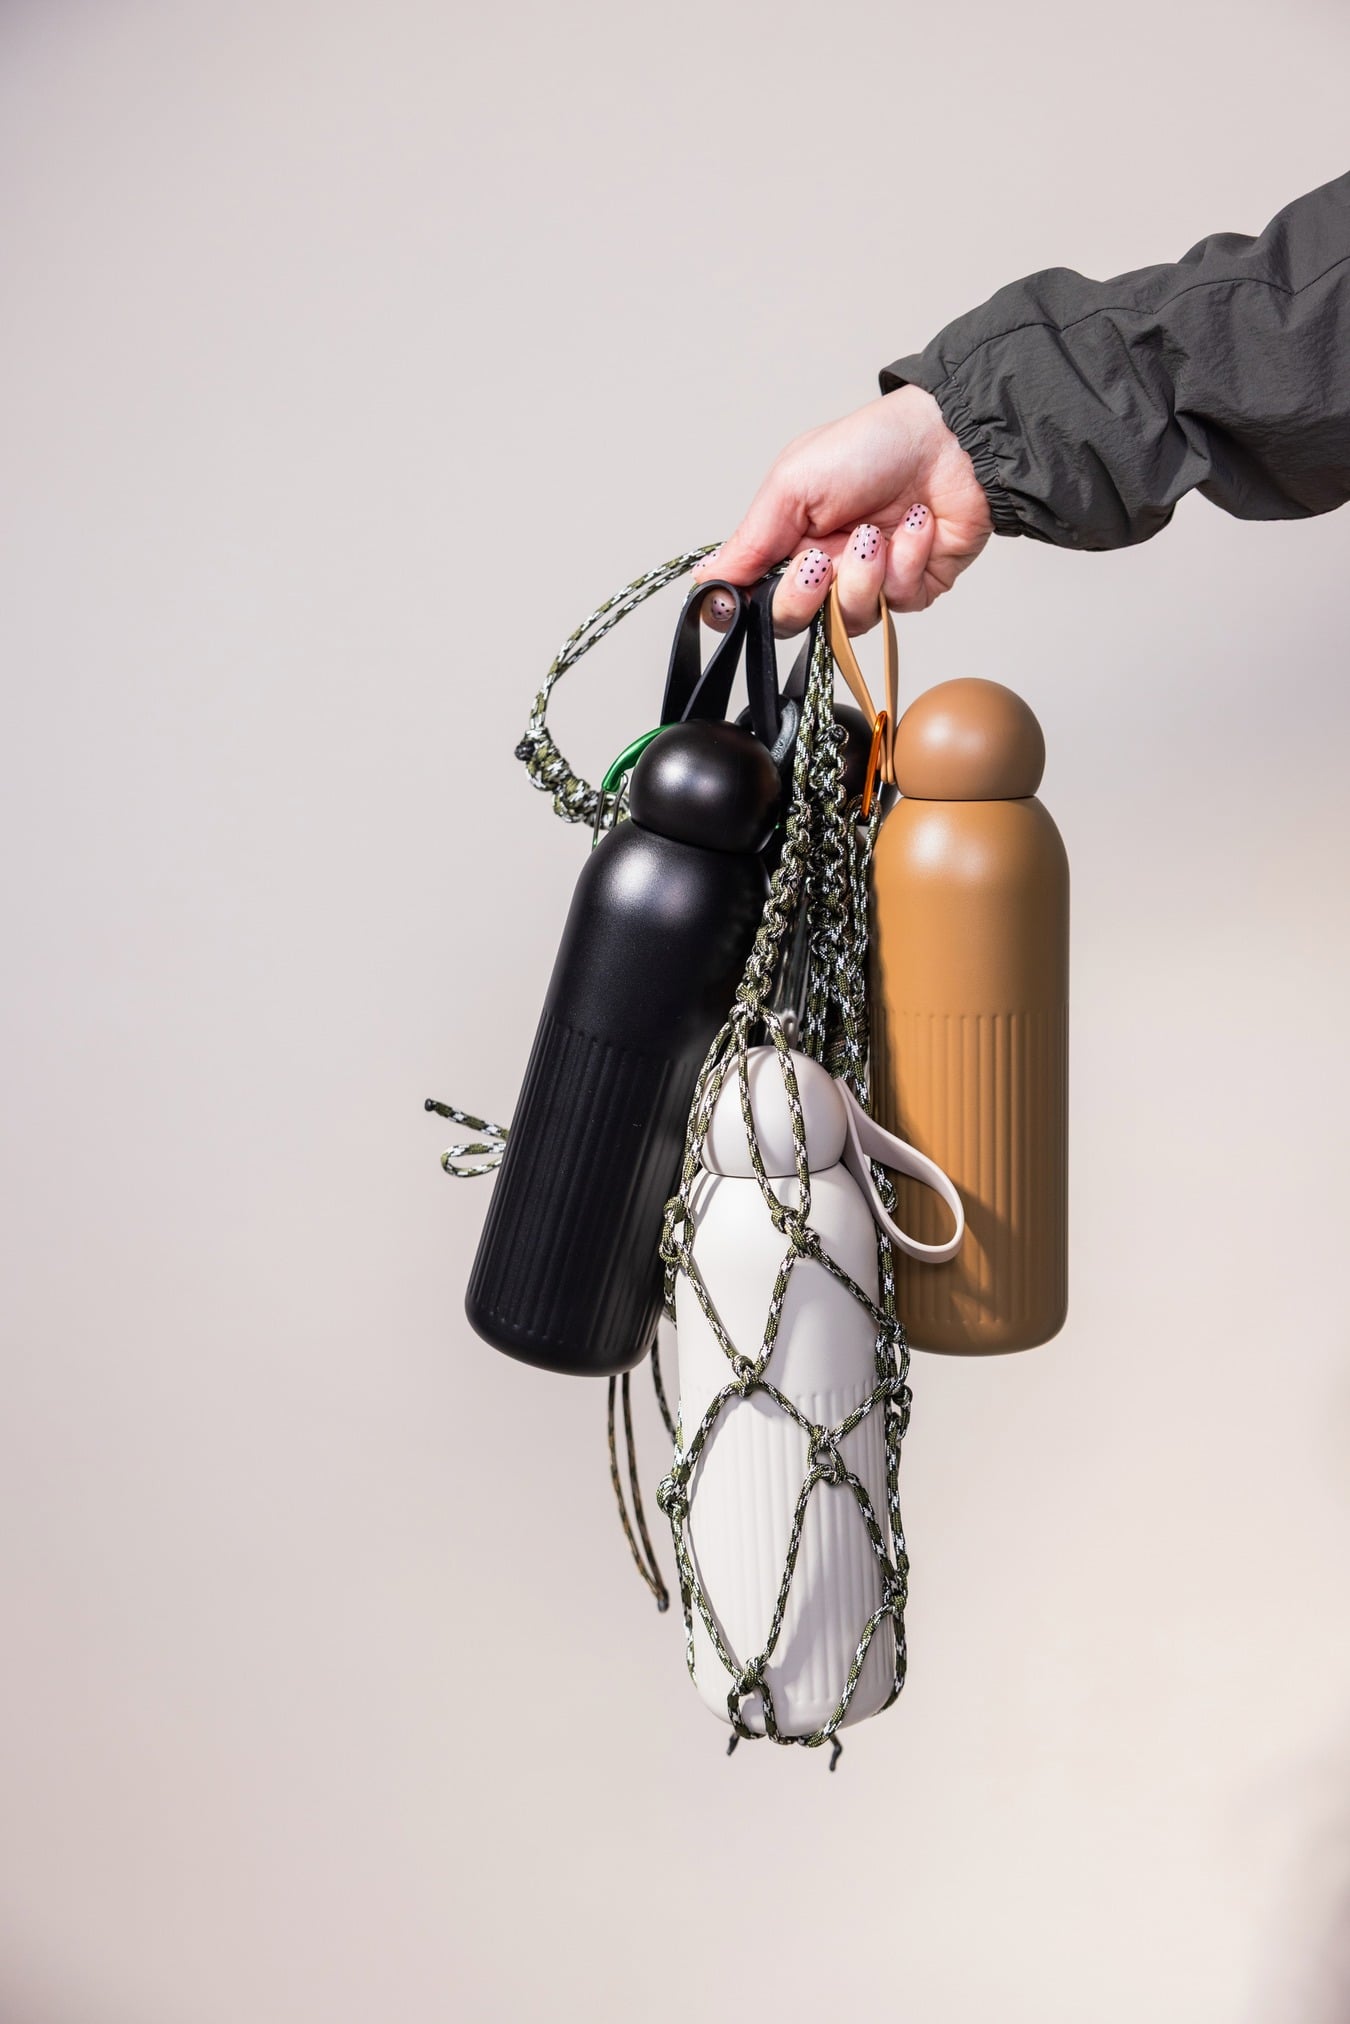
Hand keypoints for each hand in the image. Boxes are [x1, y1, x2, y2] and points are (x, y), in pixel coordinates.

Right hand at [693, 385, 992, 636]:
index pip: (754, 600)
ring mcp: (870, 583)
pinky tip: (916, 524)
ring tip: (876, 531)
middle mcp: (825, 569)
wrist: (951, 439)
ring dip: (863, 575)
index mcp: (787, 543)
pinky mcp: (913, 589)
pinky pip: (898, 603)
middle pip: (795, 623)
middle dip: (806, 595)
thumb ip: (750, 541)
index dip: (750, 608)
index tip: (749, 597)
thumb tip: (705, 582)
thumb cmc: (870, 446)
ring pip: (850, 621)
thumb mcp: (793, 484)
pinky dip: (906, 560)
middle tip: (820, 560)